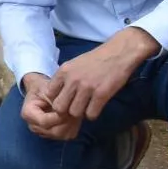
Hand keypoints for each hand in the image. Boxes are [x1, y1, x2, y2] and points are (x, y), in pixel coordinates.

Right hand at [19, 73, 79, 140]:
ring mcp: (43, 132)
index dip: (59, 117)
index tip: (69, 108)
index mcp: (28, 114)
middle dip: (67, 121)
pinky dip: (74, 127)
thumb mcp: (48, 89)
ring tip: (76, 112)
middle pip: (54, 131)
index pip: (44, 121)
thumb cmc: (44, 88)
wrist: (43, 91)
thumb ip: (55, 100)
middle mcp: (33, 126)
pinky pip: (67, 135)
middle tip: (76, 109)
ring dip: (72, 124)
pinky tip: (74, 117)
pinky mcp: (53, 135)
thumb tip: (66, 111)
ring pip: (62, 135)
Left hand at [46, 28, 160, 121]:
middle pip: (59, 107)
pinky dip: (92, 115)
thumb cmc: (95, 60)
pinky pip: (91, 114)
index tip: (64, 101)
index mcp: (64, 71)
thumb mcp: (74, 64)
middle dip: (65, 111)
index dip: (56, 99)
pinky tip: (95, 108)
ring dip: (80, 114)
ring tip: (85, 108)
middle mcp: (73, 80)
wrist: (118, 53)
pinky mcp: (101, 94)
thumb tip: (55, 94)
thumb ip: (65, 78)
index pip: (49, 94)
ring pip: (74, 113)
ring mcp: (86, 87)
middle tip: (74, 108)